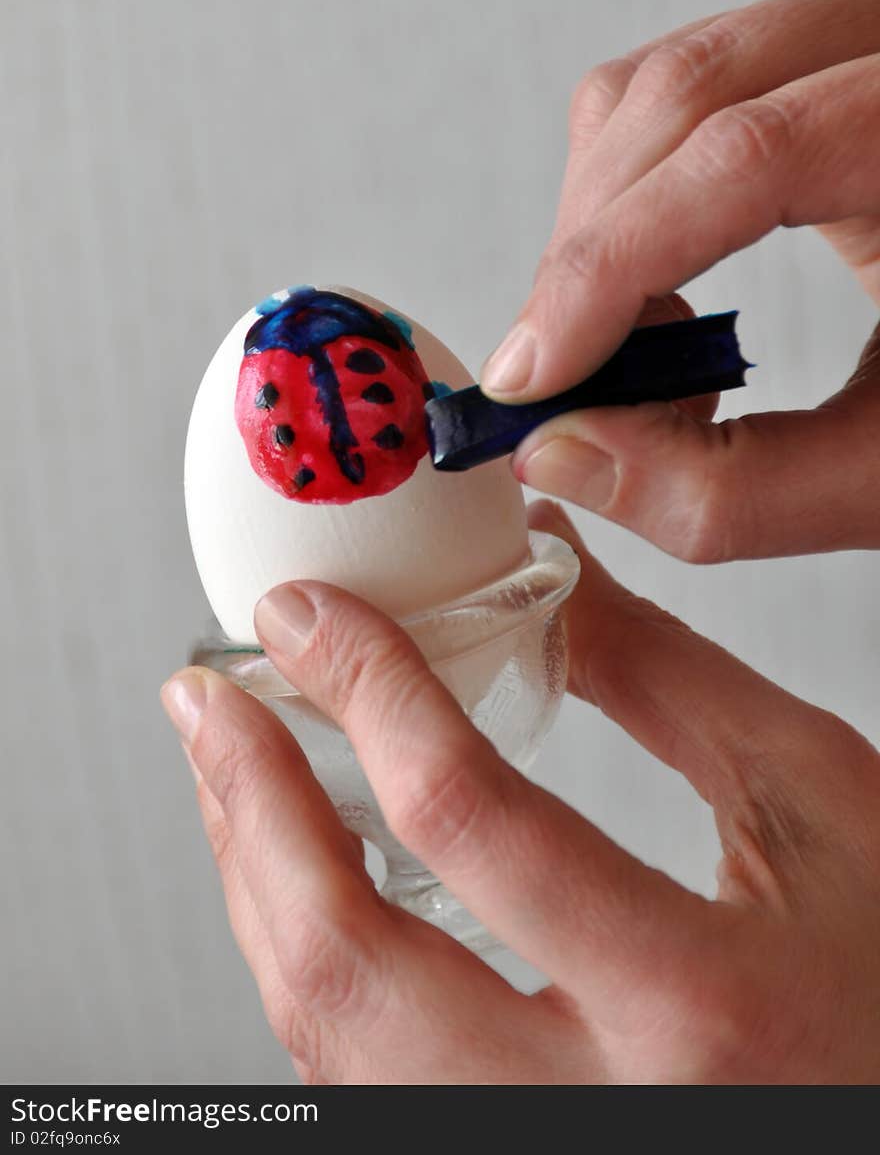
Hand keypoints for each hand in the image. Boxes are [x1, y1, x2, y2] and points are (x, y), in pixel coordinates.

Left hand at [161, 502, 879, 1083]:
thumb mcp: (814, 802)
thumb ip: (665, 679)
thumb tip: (542, 565)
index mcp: (697, 1004)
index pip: (472, 823)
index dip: (369, 692)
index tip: (311, 620)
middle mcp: (602, 1112)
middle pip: (350, 970)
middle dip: (251, 812)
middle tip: (210, 703)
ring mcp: (537, 1152)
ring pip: (330, 1041)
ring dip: (259, 888)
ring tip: (235, 778)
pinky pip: (361, 1075)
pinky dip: (310, 963)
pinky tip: (304, 883)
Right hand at [480, 0, 879, 561]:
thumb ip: (734, 488)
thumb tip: (563, 453)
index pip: (752, 154)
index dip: (614, 264)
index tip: (533, 378)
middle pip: (690, 90)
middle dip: (589, 246)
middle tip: (548, 380)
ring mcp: (864, 37)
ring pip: (667, 78)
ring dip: (600, 217)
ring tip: (617, 347)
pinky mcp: (821, 63)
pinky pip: (683, 90)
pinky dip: (633, 193)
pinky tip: (653, 292)